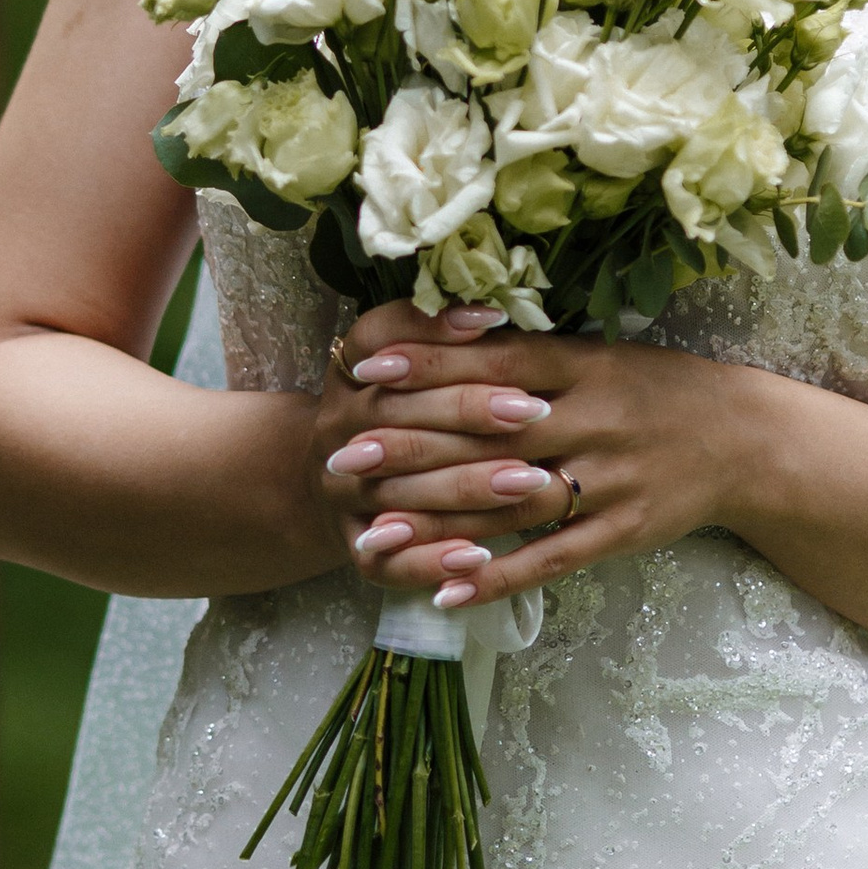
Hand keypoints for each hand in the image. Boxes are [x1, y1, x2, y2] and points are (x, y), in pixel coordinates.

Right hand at [308, 297, 560, 570]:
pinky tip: (481, 557)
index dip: (434, 329)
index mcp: (351, 369)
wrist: (333, 487)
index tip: (494, 320)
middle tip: (534, 411)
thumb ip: (446, 341)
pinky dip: (434, 560)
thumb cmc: (400, 412)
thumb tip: (502, 308)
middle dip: (469, 411)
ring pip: (403, 489)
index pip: (381, 337)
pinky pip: (391, 561)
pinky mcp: (355, 547)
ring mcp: (342, 490)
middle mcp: (338, 426)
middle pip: (400, 414)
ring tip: (531, 481)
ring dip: (468, 487)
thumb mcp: (410, 363)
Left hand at [322, 307, 756, 608]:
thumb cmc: (657, 390)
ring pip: (512, 503)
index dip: (430, 365)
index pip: (495, 363)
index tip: (366, 369)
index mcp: (584, 367)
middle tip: (346, 458)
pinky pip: (550, 559)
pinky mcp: (620, 532)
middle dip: (415, 446)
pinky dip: (497, 577)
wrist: (746, 442)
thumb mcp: (600, 355)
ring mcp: (608, 480)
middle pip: (490, 434)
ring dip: (442, 519)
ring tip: (376, 532)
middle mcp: (592, 420)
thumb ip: (530, 353)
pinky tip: (444, 590)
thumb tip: (446, 331)